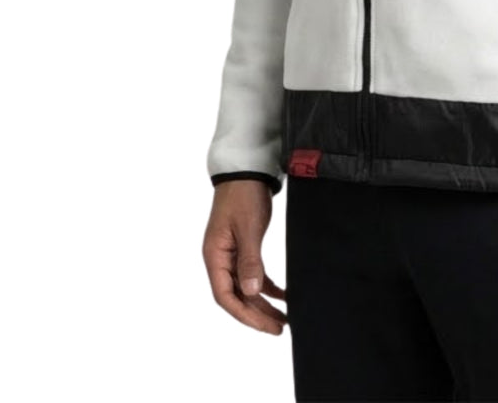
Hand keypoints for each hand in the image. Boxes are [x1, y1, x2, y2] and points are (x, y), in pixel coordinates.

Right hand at [202, 180, 288, 333]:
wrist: (247, 170)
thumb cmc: (243, 195)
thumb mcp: (249, 228)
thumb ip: (250, 260)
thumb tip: (252, 293)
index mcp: (214, 256)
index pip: (225, 296)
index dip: (245, 315)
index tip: (266, 325)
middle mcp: (220, 259)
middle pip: (236, 296)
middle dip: (257, 314)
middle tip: (279, 328)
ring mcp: (231, 254)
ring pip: (246, 288)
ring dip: (263, 304)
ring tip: (283, 318)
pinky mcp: (243, 247)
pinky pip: (253, 274)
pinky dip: (267, 286)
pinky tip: (282, 295)